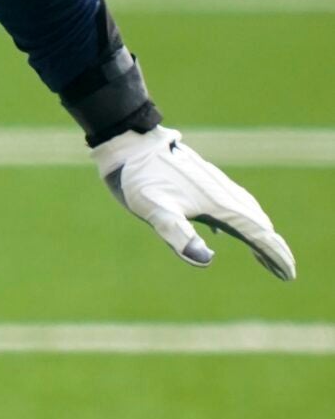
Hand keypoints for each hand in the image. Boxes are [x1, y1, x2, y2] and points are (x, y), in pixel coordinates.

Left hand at [93, 123, 295, 279]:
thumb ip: (178, 234)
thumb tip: (205, 261)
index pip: (257, 233)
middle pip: (258, 223)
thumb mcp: (154, 210)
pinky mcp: (201, 181)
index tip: (289, 275)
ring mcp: (213, 185)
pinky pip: (230, 202)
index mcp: (218, 203)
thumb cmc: (139, 179)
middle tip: (284, 273)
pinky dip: (238, 219)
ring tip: (263, 254)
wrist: (130, 143)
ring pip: (246, 211)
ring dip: (259, 234)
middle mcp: (222, 192)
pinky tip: (223, 229)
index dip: (275, 255)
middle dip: (273, 249)